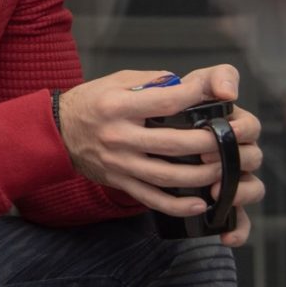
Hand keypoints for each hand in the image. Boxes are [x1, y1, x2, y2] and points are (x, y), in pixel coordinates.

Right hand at [58, 66, 264, 245]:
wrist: (56, 132)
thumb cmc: (90, 102)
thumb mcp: (115, 81)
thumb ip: (151, 82)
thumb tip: (187, 85)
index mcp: (117, 105)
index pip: (165, 101)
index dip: (195, 97)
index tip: (217, 96)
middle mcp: (118, 135)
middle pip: (173, 143)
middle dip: (208, 143)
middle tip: (229, 140)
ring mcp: (119, 162)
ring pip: (167, 176)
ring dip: (201, 176)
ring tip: (223, 170)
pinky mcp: (119, 181)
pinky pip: (151, 198)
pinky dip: (177, 205)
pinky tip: (198, 203)